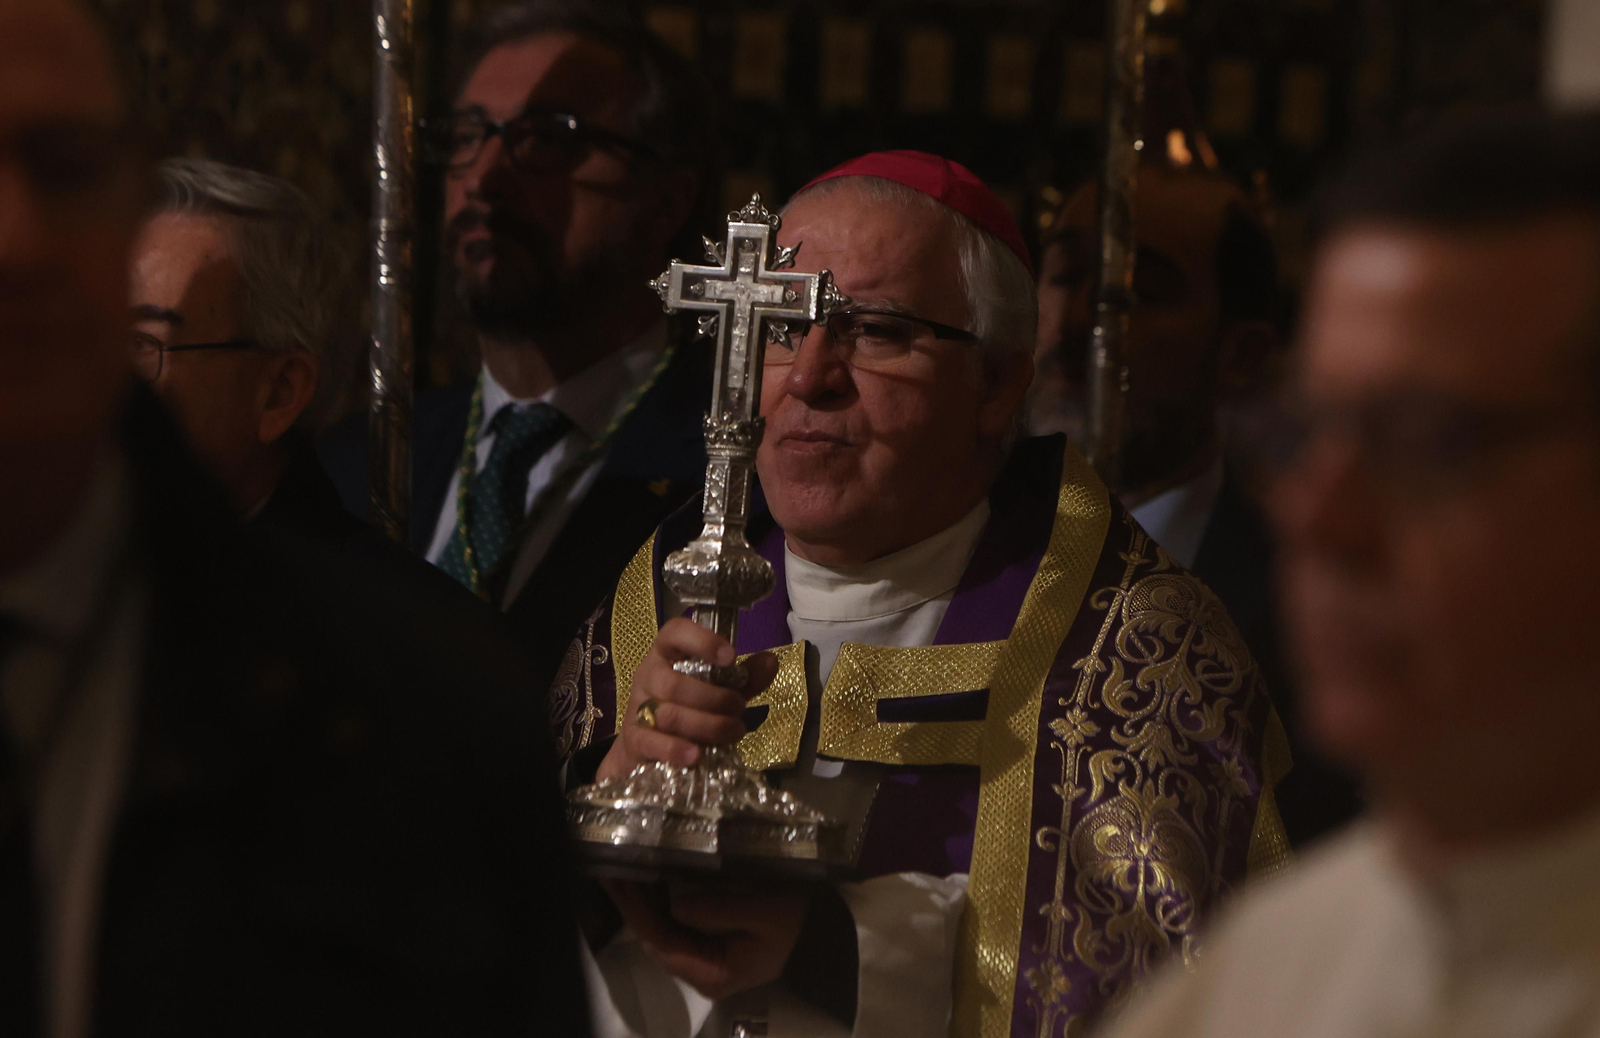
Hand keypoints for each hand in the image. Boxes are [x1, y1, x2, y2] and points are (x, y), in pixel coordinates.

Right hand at [597, 617, 777, 782]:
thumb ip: (746, 677)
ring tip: (733, 731)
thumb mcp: (722, 688)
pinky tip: (697, 755)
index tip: (730, 657)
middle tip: (739, 708)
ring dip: (707, 725)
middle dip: (715, 699)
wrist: (650, 746)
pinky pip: (652, 742)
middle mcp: (649, 675)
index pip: (675, 632)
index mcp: (668, 653)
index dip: (702, 641)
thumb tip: (771, 661)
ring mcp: (638, 707)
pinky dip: (676, 749)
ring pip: (669, 714)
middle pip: (675, 683)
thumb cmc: (691, 707)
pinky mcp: (635, 739)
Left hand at [604, 880, 807, 1000]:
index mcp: (713, 973)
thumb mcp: (762, 911)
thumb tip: (676, 905)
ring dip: (642, 905)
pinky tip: (647, 884)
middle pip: (656, 941)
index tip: (621, 881)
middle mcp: (702, 975)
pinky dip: (658, 907)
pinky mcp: (709, 951)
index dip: (638, 912)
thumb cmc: (796, 921)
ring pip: (662, 936)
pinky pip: (675, 931)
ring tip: (622, 872)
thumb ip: (717, 911)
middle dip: (633, 906)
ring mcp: (704, 965)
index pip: (662, 944)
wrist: (822, 935)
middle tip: (612, 870)